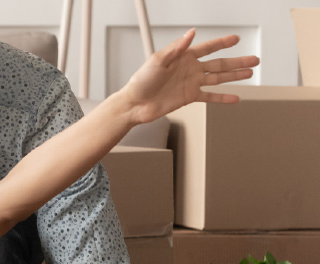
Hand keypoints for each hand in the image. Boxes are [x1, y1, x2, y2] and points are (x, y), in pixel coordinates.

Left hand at [117, 29, 258, 123]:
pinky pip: (210, 96)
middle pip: (219, 63)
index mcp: (183, 57)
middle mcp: (190, 69)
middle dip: (237, 61)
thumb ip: (176, 47)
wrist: (135, 104)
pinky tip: (235, 97)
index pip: (208, 48)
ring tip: (250, 73)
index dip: (222, 43)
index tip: (236, 38)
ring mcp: (191, 83)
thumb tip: (191, 33)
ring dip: (235, 76)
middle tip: (254, 60)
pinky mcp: (189, 97)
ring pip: (218, 78)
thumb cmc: (141, 81)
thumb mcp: (158, 60)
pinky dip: (222, 98)